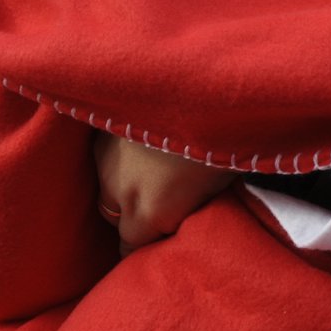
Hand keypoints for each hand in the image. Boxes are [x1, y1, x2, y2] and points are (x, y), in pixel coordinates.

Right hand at [93, 131, 234, 254]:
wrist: (209, 84)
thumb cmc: (227, 139)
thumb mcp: (217, 186)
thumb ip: (188, 208)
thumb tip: (181, 213)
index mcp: (151, 212)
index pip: (130, 246)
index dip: (143, 244)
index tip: (155, 235)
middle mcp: (120, 191)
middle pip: (114, 217)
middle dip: (132, 214)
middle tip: (159, 198)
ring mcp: (105, 155)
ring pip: (104, 184)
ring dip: (121, 182)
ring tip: (148, 167)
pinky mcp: (102, 125)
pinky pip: (103, 152)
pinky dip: (117, 153)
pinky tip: (137, 141)